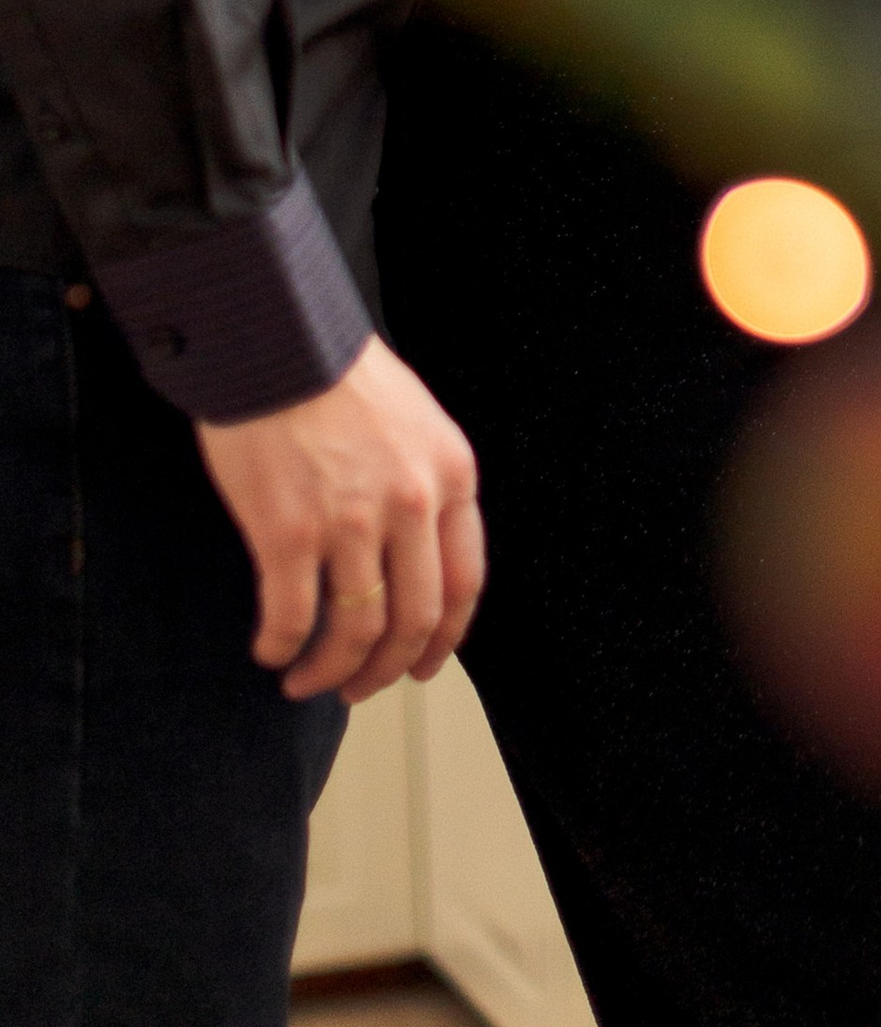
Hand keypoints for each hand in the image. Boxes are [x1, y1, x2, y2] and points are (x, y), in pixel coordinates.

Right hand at [197, 336, 484, 702]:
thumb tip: (414, 556)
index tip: (421, 667)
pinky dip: (281, 646)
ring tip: (306, 682)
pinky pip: (292, 616)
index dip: (444, 639)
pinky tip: (271, 651)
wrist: (277, 337)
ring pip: (355, 630)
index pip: (464, 584)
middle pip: (414, 621)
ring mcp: (352, 522)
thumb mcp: (416, 422)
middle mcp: (413, 506)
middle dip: (386, 671)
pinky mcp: (288, 532)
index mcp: (453, 478)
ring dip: (330, 671)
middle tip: (357, 689)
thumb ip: (426, 485)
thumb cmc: (337, 374)